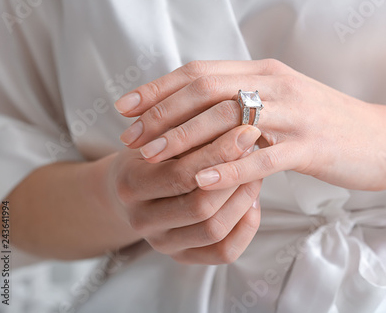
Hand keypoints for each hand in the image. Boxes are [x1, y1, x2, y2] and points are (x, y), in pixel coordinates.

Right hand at [103, 125, 261, 263]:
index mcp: (130, 185)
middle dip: (235, 177)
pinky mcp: (183, 257)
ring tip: (255, 173)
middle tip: (255, 152)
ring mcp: (161, 243)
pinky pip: (223, 252)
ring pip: (214, 231)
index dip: (220, 153)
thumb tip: (239, 129)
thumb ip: (191, 133)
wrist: (133, 185)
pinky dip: (245, 226)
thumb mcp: (162, 134)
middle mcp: (141, 220)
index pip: (181, 175)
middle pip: (200, 207)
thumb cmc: (153, 151)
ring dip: (243, 200)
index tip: (247, 131)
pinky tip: (252, 200)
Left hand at [115, 59, 385, 191]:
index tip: (127, 107)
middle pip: (206, 90)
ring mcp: (295, 115)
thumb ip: (246, 100)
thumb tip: (202, 109)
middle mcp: (276, 86)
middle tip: (131, 137)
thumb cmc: (327, 124)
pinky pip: (264, 157)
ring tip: (153, 156)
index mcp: (265, 72)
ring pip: (229, 120)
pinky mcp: (312, 146)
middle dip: (161, 113)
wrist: (384, 139)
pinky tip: (204, 181)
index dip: (159, 88)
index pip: (200, 73)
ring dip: (185, 138)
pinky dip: (231, 168)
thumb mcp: (282, 101)